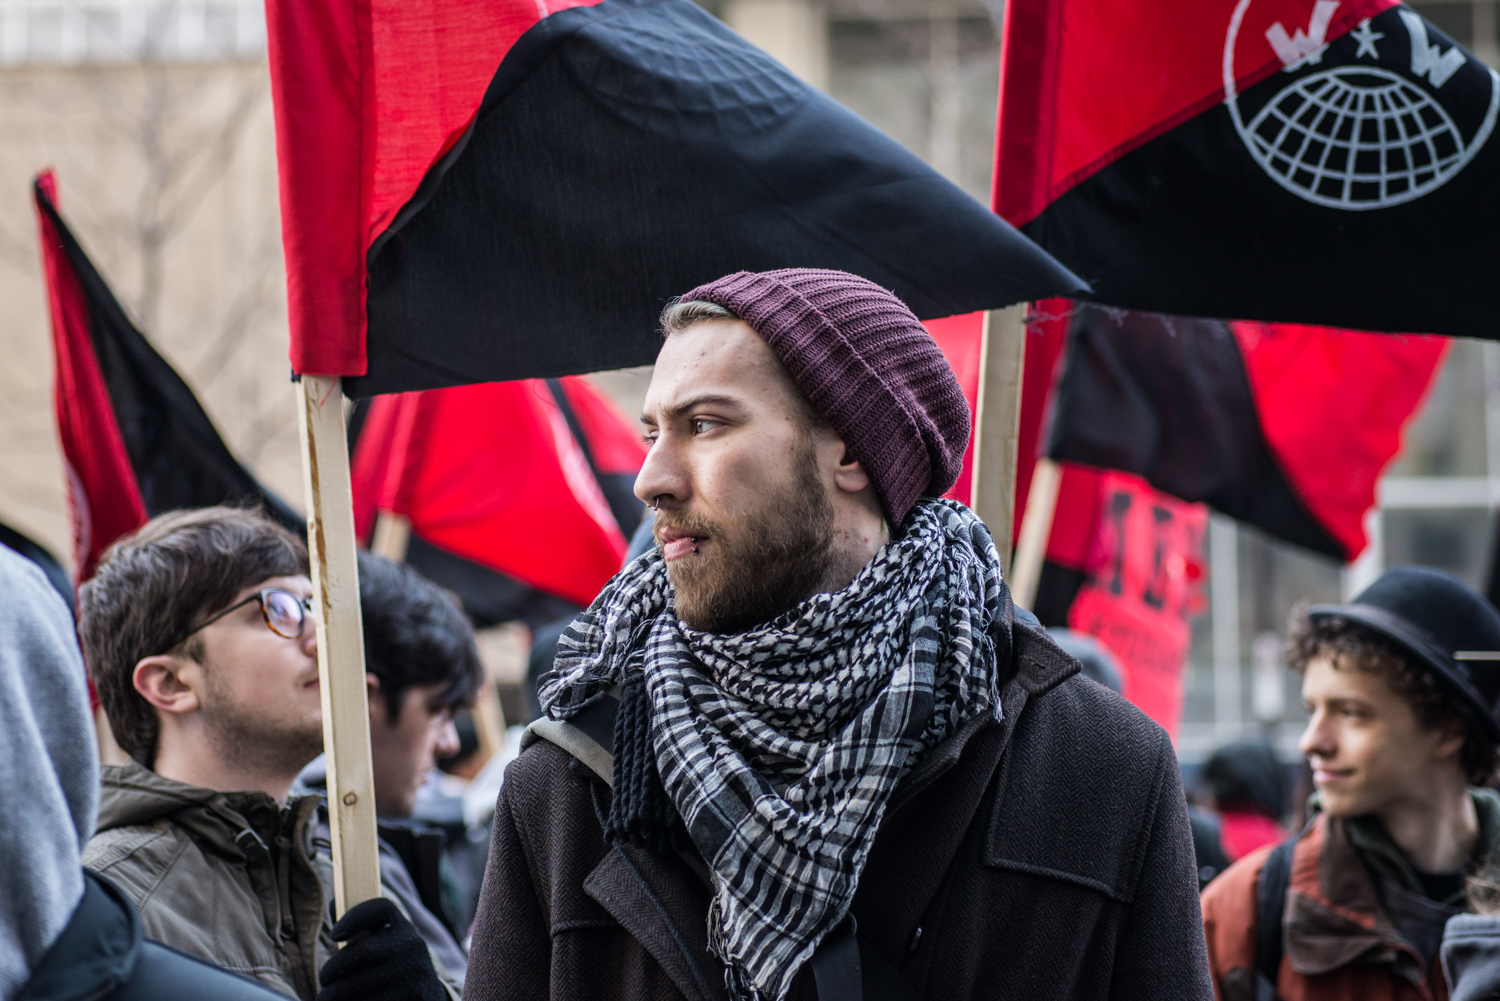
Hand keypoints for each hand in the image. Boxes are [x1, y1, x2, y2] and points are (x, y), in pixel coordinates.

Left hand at [316, 897, 447, 1000]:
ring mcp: (413, 973)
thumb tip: (333, 904)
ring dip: (334, 994)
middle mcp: (411, 946)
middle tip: (322, 980)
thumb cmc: (391, 966)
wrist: (427, 995)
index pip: (381, 908)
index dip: (354, 916)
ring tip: (326, 998)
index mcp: (402, 927)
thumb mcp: (383, 943)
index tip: (334, 935)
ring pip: (360, 983)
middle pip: (362, 950)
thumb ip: (360, 926)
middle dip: (332, 968)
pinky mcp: (412, 997)